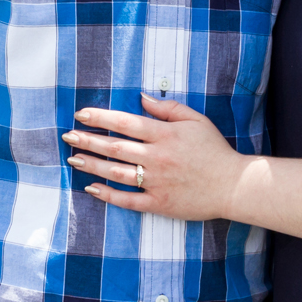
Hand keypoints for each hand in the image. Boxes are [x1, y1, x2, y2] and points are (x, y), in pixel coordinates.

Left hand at [65, 96, 243, 219]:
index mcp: (165, 135)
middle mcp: (158, 157)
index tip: (81, 115)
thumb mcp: (195, 120)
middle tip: (67, 136)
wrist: (233, 185)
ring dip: (92, 166)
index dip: (100, 118)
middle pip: (115, 147)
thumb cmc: (214, 150)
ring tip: (73, 159)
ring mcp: (157, 182)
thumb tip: (140, 97)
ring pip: (116, 173)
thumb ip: (167, 108)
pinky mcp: (160, 203)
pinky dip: (108, 195)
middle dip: (88, 140)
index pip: (126, 123)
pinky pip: (128, 200)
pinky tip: (91, 188)